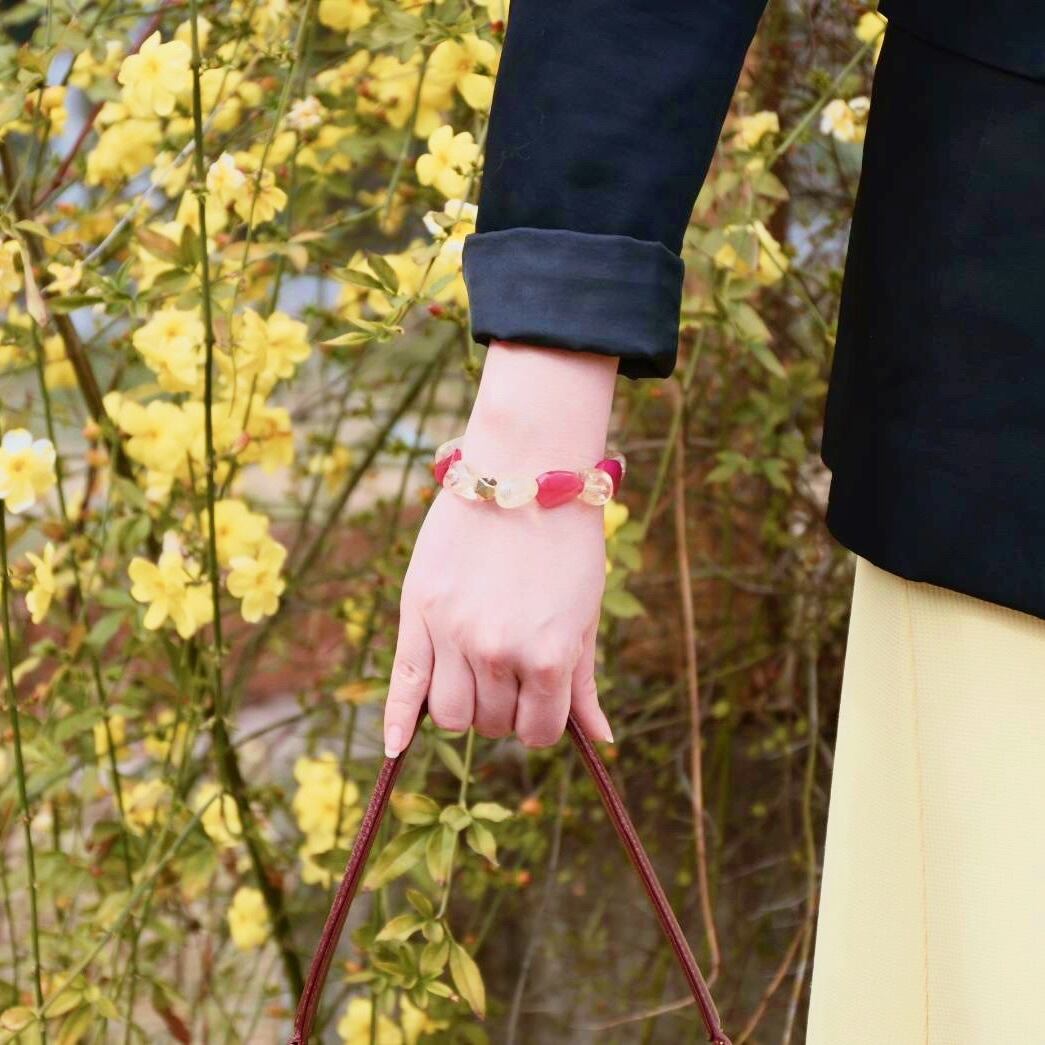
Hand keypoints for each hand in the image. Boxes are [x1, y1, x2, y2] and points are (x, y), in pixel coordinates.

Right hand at [383, 341, 618, 755]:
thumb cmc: (567, 542)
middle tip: (511, 671)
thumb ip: (585, 683)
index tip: (540, 699)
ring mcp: (453, 632)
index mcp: (548, 655)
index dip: (541, 721)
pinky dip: (397, 721)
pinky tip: (395, 747)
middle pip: (491, 724)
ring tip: (477, 674)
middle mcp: (496, 651)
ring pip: (449, 714)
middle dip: (504, 709)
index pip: (538, 732)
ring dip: (466, 707)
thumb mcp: (586, 614)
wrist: (528, 469)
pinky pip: (402, 682)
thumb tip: (600, 741)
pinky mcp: (419, 609)